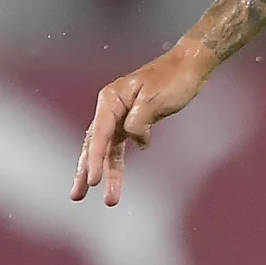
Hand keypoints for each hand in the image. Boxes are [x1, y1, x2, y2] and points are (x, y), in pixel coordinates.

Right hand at [72, 40, 214, 206]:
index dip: (95, 160)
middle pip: (94, 145)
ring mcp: (119, 116)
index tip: (93, 182)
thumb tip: (135, 141)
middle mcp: (110, 108)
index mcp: (111, 100)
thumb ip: (140, 121)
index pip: (99, 136)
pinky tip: (116, 179)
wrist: (189, 65)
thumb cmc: (174, 79)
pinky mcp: (132, 122)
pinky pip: (119, 147)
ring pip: (107, 149)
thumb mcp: (156, 100)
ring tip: (106, 199)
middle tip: (76, 197)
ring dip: (105, 173)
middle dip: (86, 172)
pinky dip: (117, 163)